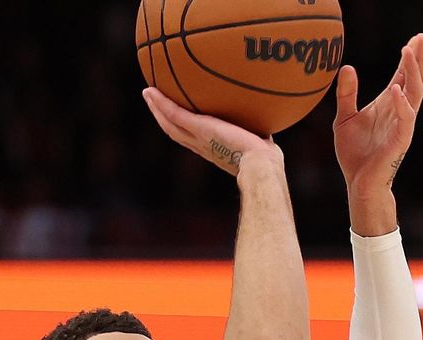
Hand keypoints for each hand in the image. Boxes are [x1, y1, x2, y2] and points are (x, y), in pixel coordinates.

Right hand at [142, 88, 282, 176]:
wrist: (260, 166)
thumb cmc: (267, 160)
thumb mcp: (263, 142)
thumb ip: (262, 132)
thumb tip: (274, 122)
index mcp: (214, 149)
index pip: (194, 137)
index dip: (184, 127)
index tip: (178, 116)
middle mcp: (202, 146)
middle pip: (176, 131)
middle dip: (164, 117)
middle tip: (154, 101)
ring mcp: (198, 138)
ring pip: (171, 123)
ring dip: (157, 108)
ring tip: (148, 92)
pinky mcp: (199, 129)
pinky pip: (175, 113)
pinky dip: (161, 103)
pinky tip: (151, 90)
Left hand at [334, 34, 422, 197]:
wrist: (359, 183)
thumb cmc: (355, 153)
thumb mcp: (344, 119)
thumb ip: (346, 94)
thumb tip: (347, 67)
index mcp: (388, 106)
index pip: (402, 77)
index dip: (408, 58)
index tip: (413, 39)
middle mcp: (399, 113)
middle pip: (415, 80)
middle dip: (418, 59)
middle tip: (420, 37)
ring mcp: (402, 126)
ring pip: (415, 95)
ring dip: (412, 73)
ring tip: (408, 53)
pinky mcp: (399, 141)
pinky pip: (405, 119)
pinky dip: (402, 104)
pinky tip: (396, 90)